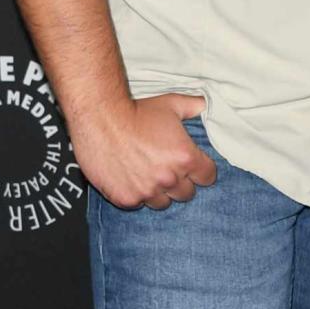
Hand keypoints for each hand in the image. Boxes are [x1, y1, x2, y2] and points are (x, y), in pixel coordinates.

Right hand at [69, 92, 216, 209]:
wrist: (101, 119)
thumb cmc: (138, 111)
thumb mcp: (171, 104)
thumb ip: (193, 106)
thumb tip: (205, 104)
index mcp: (185, 158)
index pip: (208, 177)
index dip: (202, 170)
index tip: (193, 166)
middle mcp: (169, 178)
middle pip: (187, 193)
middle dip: (181, 182)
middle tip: (168, 169)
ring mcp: (147, 191)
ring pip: (163, 202)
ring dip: (159, 192)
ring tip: (149, 175)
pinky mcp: (126, 199)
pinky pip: (139, 204)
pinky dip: (136, 194)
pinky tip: (130, 178)